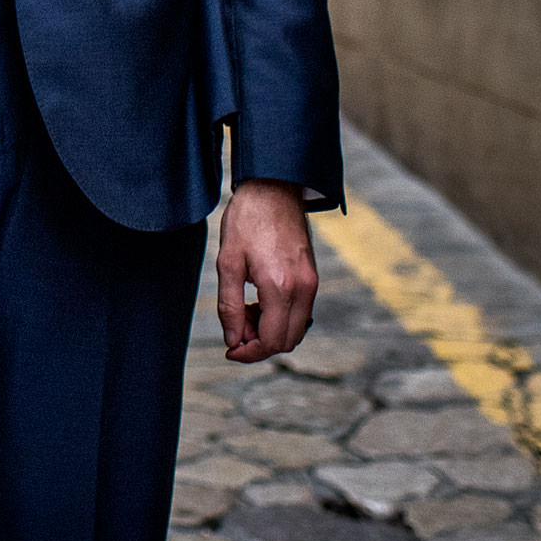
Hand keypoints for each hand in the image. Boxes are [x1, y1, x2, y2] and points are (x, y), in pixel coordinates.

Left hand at [216, 177, 318, 362]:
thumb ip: (229, 306)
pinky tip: (258, 300)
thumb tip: (233, 340)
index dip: (249, 352)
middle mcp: (303, 289)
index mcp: (280, 286)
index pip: (272, 341)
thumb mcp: (227, 262)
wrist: (274, 187)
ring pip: (296, 329)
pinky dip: (280, 317)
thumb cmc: (247, 220)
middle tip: (234, 325)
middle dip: (259, 343)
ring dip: (270, 330)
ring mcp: (312, 283)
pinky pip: (300, 312)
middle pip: (287, 341)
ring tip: (243, 309)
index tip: (230, 349)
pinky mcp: (313, 277)